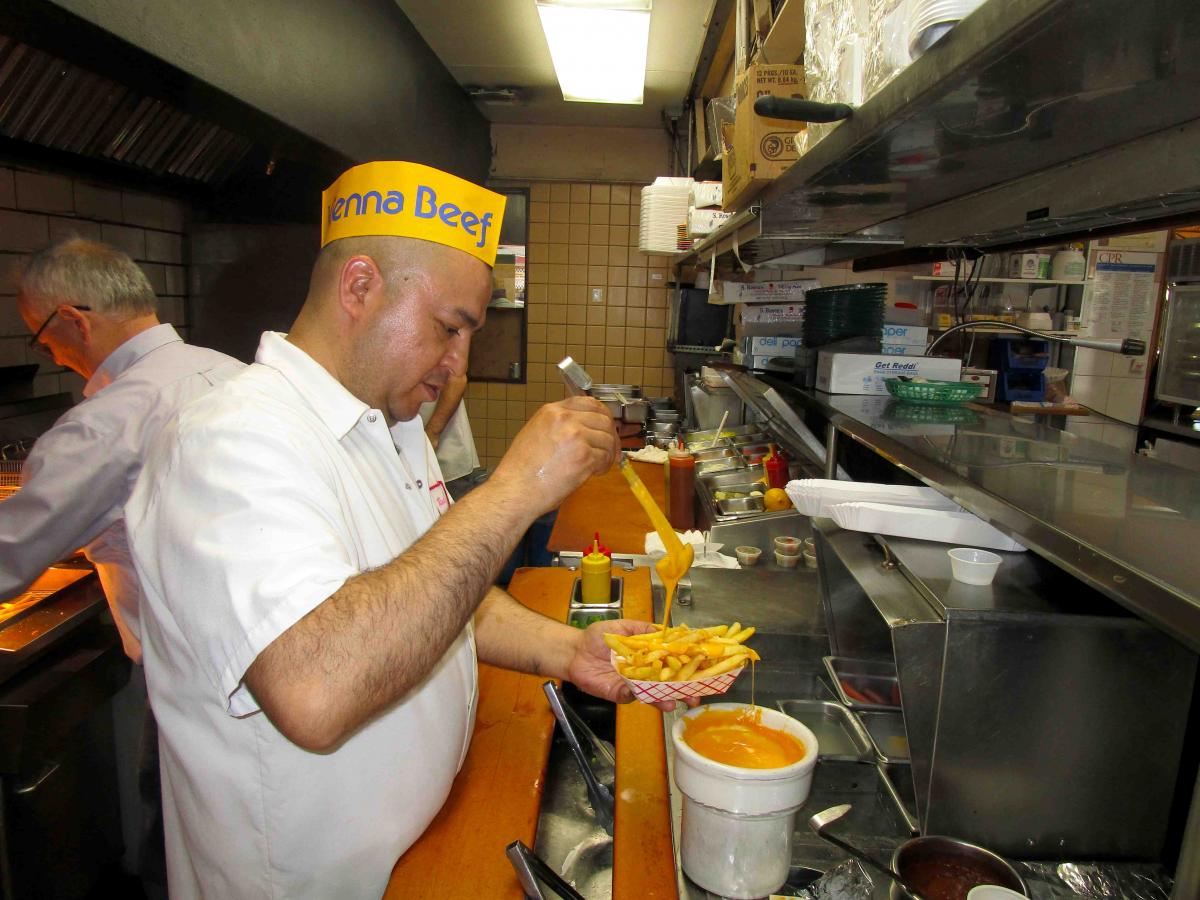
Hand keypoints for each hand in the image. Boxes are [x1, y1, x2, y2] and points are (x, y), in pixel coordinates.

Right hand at [490, 397, 618, 512]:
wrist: (515, 490)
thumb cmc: (521, 470)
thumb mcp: (536, 433)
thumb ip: (559, 426)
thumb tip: (585, 429)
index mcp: (551, 411)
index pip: (589, 402)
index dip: (603, 416)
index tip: (606, 428)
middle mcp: (564, 419)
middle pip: (603, 420)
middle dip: (611, 436)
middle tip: (610, 451)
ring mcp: (575, 436)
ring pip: (608, 439)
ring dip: (608, 454)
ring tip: (598, 466)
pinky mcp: (584, 456)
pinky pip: (605, 457)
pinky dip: (604, 466)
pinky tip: (595, 473)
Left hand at [566, 619, 700, 712]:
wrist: (575, 651)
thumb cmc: (598, 638)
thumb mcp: (623, 626)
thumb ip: (643, 629)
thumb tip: (664, 631)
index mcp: (649, 656)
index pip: (672, 662)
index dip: (687, 667)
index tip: (703, 671)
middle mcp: (644, 672)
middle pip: (667, 683)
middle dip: (682, 691)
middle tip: (694, 698)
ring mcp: (633, 684)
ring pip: (652, 694)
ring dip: (664, 699)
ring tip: (673, 703)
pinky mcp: (619, 693)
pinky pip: (631, 695)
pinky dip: (638, 695)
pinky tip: (643, 694)